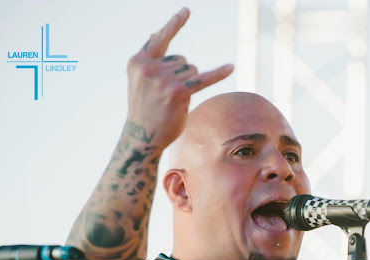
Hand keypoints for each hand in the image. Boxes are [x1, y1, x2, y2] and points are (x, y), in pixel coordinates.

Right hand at [126, 7, 233, 148]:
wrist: (142, 137)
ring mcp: (165, 79)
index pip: (160, 38)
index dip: (174, 24)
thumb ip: (149, 57)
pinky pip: (203, 79)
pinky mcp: (180, 92)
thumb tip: (158, 31)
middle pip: (181, 59)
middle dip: (180, 75)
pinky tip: (231, 67)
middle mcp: (150, 67)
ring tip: (172, 100)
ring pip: (191, 70)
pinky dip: (218, 73)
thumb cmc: (143, 108)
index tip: (187, 11)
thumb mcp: (139, 79)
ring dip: (188, 84)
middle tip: (166, 96)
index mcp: (138, 61)